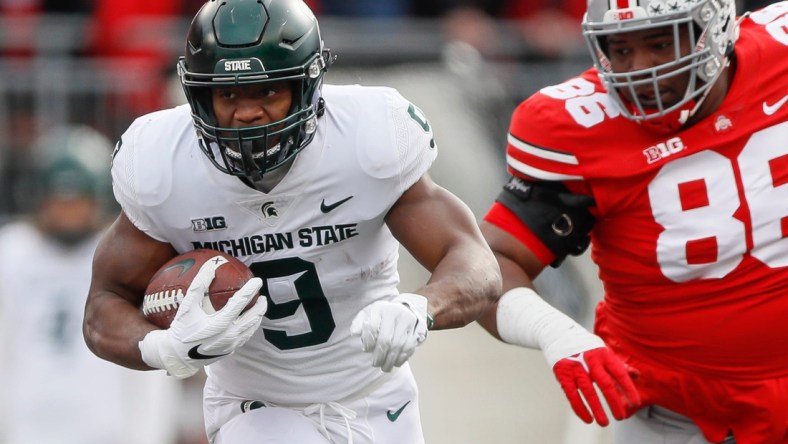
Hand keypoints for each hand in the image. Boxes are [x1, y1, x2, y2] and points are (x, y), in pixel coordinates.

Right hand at [139, 258, 266, 378]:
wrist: (178, 356)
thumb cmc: (182, 329)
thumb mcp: (187, 307)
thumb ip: (199, 286)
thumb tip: (210, 267)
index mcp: (220, 323)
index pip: (240, 302)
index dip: (250, 290)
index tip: (257, 281)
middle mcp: (229, 335)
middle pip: (253, 316)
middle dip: (261, 305)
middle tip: (262, 295)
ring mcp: (232, 344)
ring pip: (252, 327)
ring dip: (258, 316)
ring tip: (259, 306)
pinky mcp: (231, 350)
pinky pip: (246, 336)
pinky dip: (250, 326)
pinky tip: (249, 321)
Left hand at [350, 293, 428, 371]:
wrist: (403, 309)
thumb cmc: (381, 316)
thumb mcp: (368, 315)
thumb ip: (359, 323)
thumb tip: (354, 333)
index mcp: (380, 308)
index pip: (371, 327)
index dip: (368, 342)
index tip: (366, 349)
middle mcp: (396, 312)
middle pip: (386, 339)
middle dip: (379, 356)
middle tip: (375, 363)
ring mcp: (408, 320)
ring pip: (399, 345)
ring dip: (391, 360)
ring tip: (385, 367)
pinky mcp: (418, 328)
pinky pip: (410, 347)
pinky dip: (402, 358)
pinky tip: (396, 363)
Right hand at [552, 347, 639, 425]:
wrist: (560, 335)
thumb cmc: (586, 346)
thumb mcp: (604, 351)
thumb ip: (619, 365)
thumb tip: (636, 375)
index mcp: (603, 354)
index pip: (619, 373)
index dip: (628, 388)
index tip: (635, 403)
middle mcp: (590, 361)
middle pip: (605, 384)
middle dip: (614, 402)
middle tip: (620, 417)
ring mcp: (575, 368)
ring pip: (588, 392)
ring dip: (597, 409)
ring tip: (604, 423)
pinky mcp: (563, 374)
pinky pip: (572, 395)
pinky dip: (580, 408)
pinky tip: (588, 418)